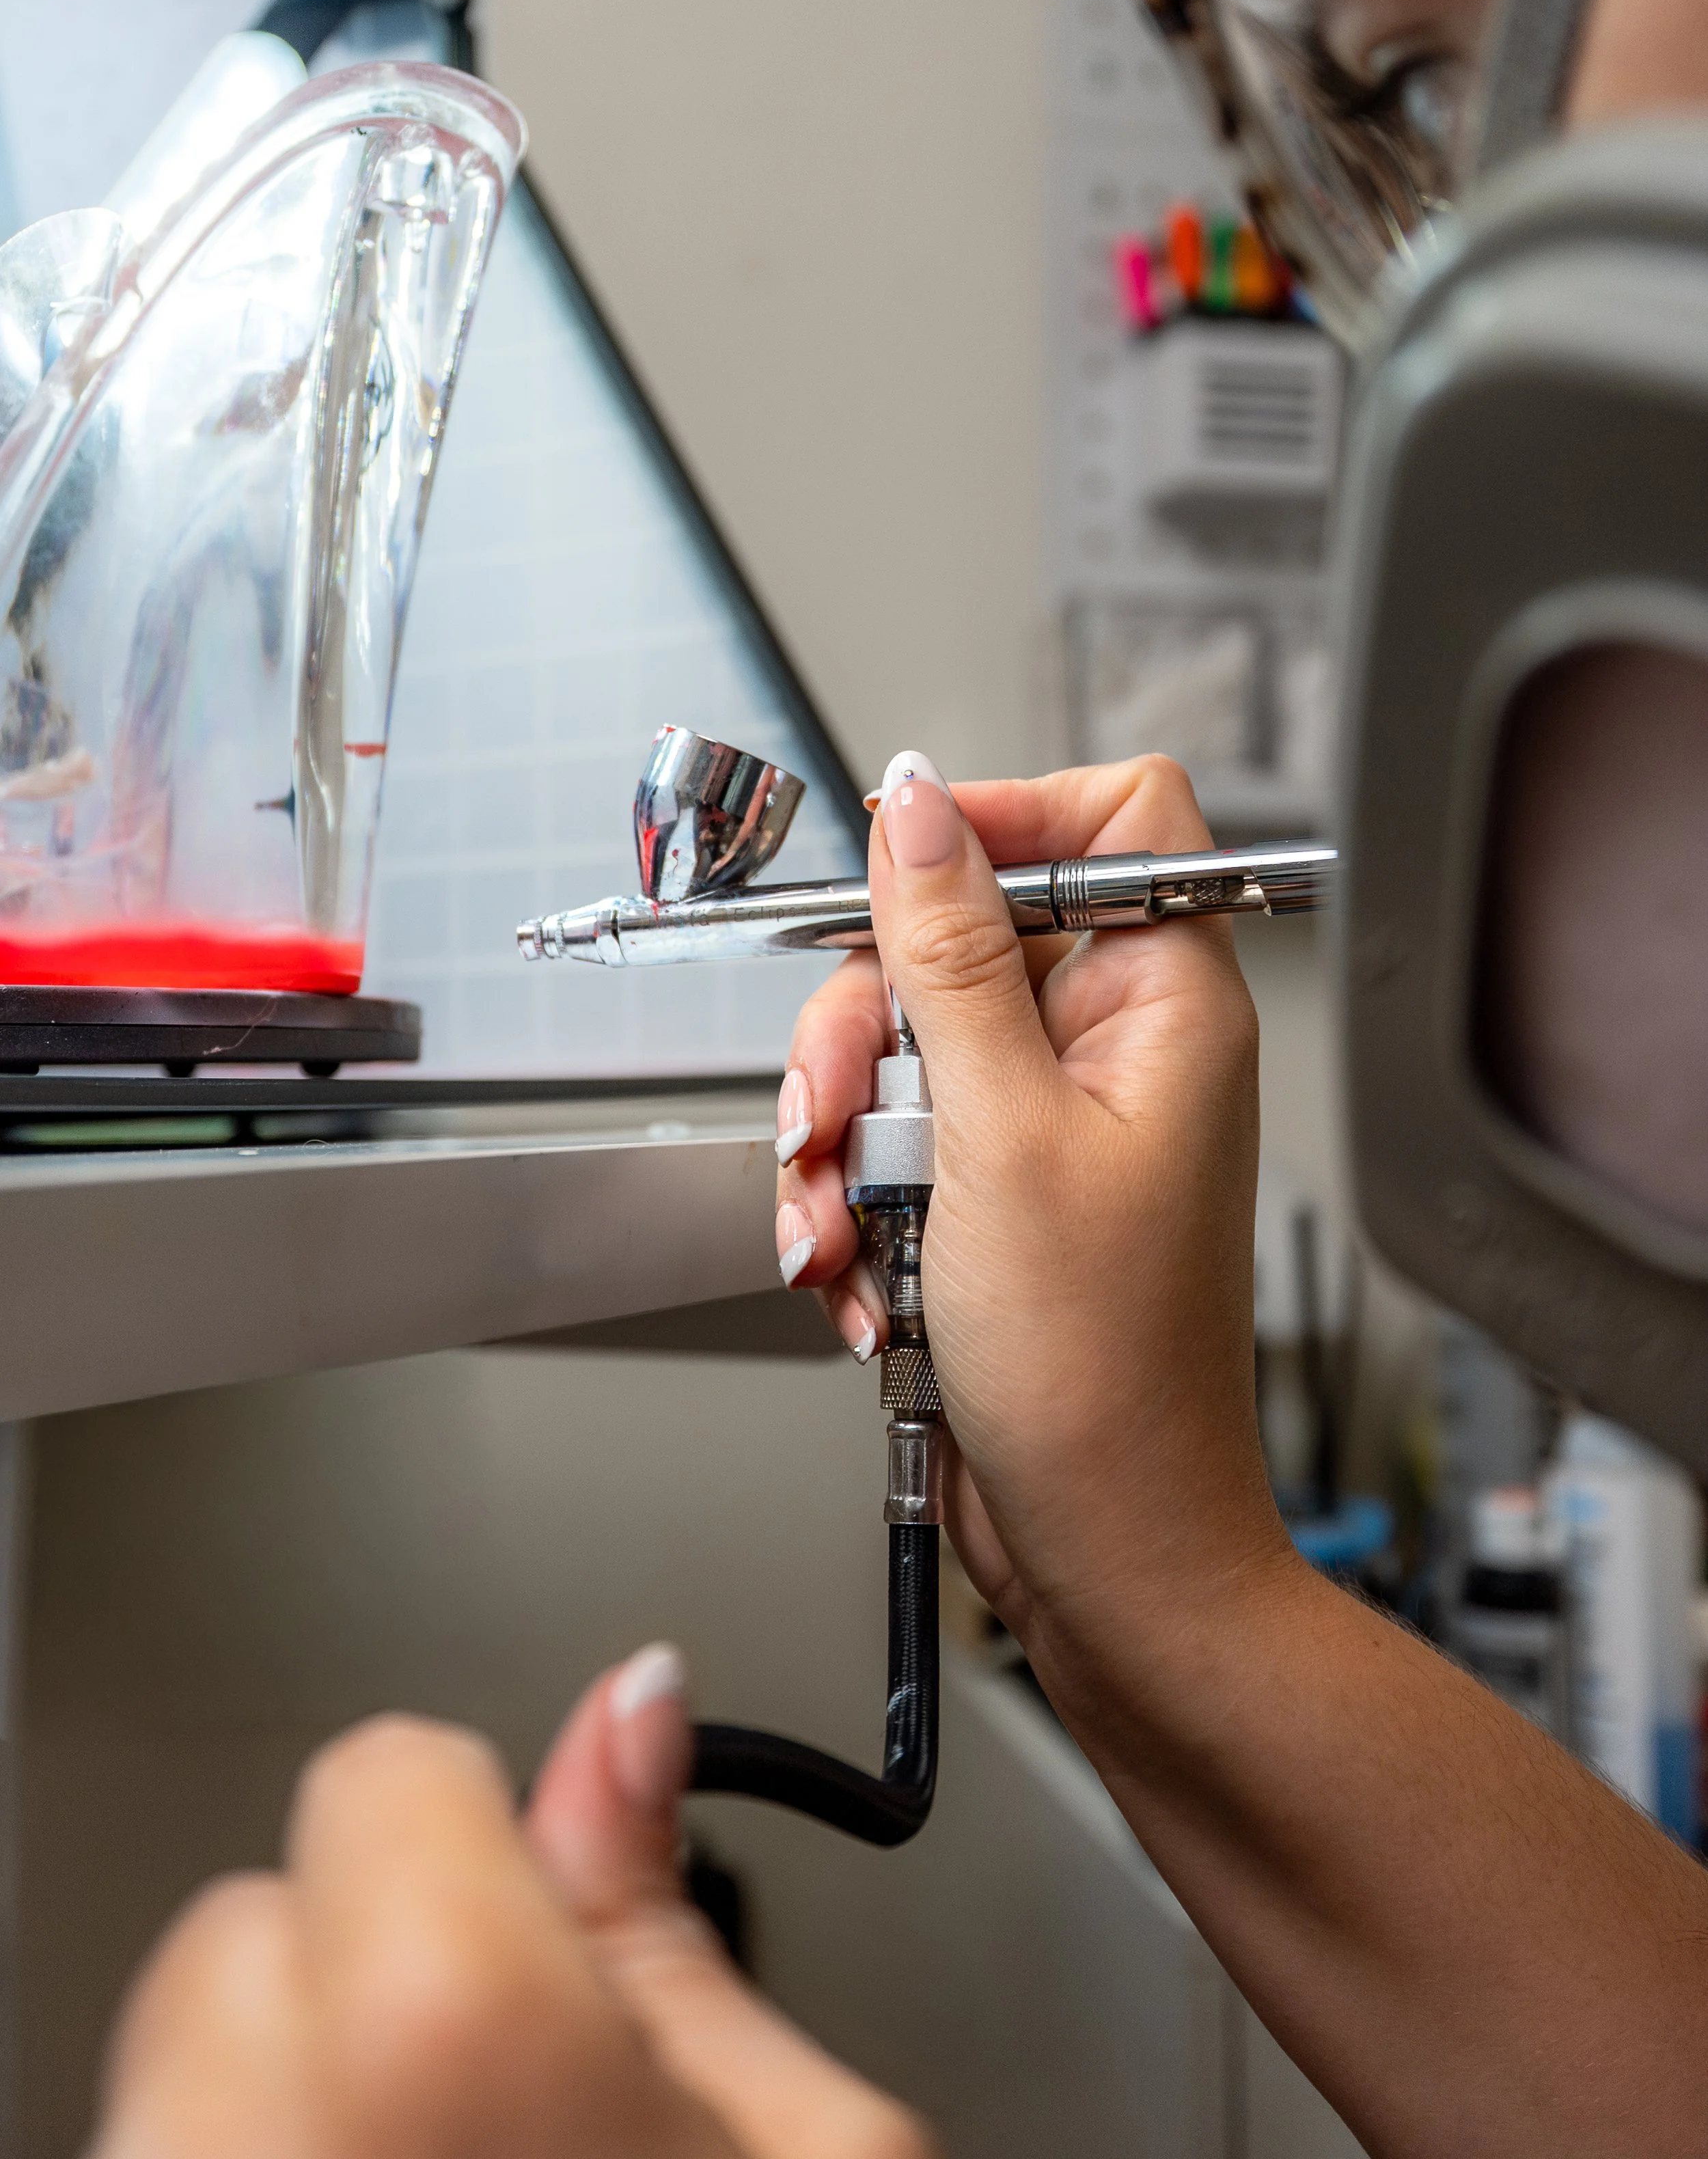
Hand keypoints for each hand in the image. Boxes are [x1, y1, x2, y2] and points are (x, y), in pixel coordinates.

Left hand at [90, 1650, 933, 2158]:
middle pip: (262, 1916)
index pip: (383, 1772)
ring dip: (292, 2092)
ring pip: (180, 2056)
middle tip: (502, 2102)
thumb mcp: (814, 2137)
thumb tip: (628, 1709)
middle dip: (373, 1978)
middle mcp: (252, 2133)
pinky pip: (155, 2143)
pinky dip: (242, 2158)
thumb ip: (675, 1907)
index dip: (482, 1846)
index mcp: (443, 2035)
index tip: (528, 1920)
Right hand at [773, 752, 1294, 1716]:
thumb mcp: (1001, 1136)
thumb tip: (921, 806)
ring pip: (899, 1046)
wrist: (1101, 1543)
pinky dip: (849, 1201)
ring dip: (840, 1140)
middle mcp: (1112, 1048)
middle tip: (834, 1116)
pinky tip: (857, 1274)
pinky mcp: (988, 1189)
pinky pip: (886, 1138)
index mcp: (1164, 1005)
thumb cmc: (1104, 1373)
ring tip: (843, 1228)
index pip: (1111, 820)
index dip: (1001, 820)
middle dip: (865, 1032)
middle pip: (957, 939)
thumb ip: (952, 955)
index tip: (900, 871)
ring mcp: (1046, 1121)